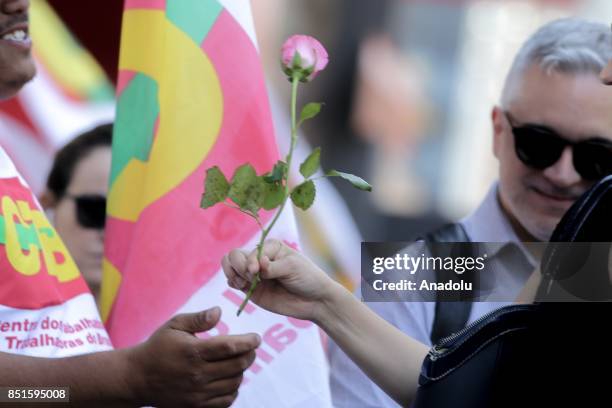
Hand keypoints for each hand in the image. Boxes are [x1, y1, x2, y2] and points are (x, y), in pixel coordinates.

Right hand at [128, 307, 259, 406]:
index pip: (230, 347)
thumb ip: (198, 318)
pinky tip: (229, 378)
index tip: (256, 338)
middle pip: (237, 366)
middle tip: (251, 348)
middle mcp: (197, 374)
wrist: (137, 378)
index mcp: (193, 352)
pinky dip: (233, 389)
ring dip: (242, 371)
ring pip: (234, 383)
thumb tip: (219, 311)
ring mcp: (198, 393)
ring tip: (239, 361)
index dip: (248, 342)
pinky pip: (226, 400)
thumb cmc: (158, 347)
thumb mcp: (174, 326)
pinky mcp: (196, 406)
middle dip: (249, 355)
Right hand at [222, 240, 340, 320]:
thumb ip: (272, 267)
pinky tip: (243, 288)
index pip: (249, 251)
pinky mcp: (251, 289)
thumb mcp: (292, 267)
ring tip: (244, 284)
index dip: (249, 261)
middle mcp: (259, 258)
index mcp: (270, 248)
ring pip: (230, 267)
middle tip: (250, 278)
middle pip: (233, 256)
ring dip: (232, 274)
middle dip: (238, 267)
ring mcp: (254, 274)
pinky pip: (233, 282)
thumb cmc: (307, 278)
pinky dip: (233, 283)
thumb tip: (257, 264)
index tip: (257, 273)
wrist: (314, 301)